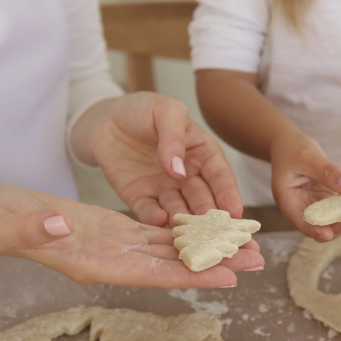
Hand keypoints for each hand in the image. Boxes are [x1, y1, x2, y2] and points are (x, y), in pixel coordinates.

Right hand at [0, 184, 262, 287]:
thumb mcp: (17, 220)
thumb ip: (38, 227)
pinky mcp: (116, 232)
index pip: (152, 273)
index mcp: (95, 263)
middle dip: (213, 263)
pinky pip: (158, 236)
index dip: (191, 275)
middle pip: (173, 266)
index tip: (228, 276)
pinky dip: (184, 234)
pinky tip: (208, 228)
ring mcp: (116, 248)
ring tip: (242, 245)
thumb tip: (59, 225)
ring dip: (206, 249)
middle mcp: (114, 261)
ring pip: (171, 251)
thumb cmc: (3, 221)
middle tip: (255, 260)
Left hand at [80, 93, 241, 226]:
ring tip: (189, 231)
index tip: (235, 212)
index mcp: (202, 153)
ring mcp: (165, 189)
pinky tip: (160, 220)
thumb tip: (180, 171)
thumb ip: (174, 137)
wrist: (105, 118)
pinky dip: (155, 218)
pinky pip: (149, 211)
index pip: (220, 176)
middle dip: (210, 215)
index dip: (229, 194)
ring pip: (179, 209)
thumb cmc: (142, 109)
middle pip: (203, 198)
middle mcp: (188, 176)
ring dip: (185, 221)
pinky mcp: (140, 198)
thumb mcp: (165, 111)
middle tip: (215, 231)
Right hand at [270, 131, 340, 241]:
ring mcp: (311, 203)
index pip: (300, 221)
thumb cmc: (293, 148)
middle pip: (315, 225)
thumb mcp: (309, 157)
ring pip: (327, 220)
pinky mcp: (322, 199)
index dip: (313, 230)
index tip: (329, 234)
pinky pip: (335, 208)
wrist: (288, 143)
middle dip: (333, 228)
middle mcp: (298, 206)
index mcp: (287, 199)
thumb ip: (328, 172)